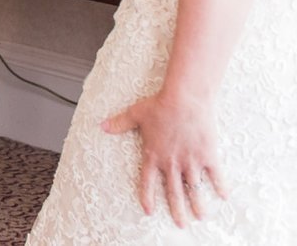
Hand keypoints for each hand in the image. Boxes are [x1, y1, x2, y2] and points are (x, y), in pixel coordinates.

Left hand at [103, 91, 226, 226]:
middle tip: (180, 224)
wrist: (184, 100)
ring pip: (194, 189)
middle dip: (177, 210)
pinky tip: (224, 196)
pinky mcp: (207, 156)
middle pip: (174, 192)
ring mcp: (191, 161)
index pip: (148, 182)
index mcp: (153, 155)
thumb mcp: (135, 114)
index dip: (148, 196)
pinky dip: (220, 186)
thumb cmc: (159, 105)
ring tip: (201, 216)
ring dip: (198, 204)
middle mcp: (172, 163)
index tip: (149, 210)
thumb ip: (119, 123)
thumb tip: (101, 126)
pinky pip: (215, 175)